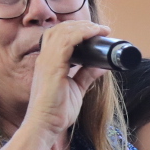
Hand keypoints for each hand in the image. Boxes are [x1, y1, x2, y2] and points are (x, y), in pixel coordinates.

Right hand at [20, 19, 110, 143]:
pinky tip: (93, 34)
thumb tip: (104, 64)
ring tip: (100, 29)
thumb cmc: (57, 110)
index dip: (77, 29)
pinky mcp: (52, 67)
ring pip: (63, 31)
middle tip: (101, 29)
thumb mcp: (77, 88)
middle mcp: (45, 57)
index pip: (59, 35)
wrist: (46, 125)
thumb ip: (87, 74)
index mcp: (48, 61)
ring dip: (84, 27)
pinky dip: (81, 34)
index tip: (97, 31)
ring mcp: (47, 60)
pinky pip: (66, 42)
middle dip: (82, 25)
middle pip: (61, 29)